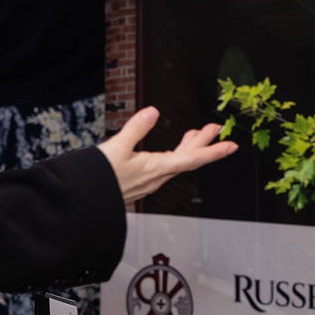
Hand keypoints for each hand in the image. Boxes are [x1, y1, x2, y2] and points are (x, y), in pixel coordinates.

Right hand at [99, 106, 237, 203]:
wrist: (82, 203)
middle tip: (216, 127)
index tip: (232, 146)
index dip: (214, 151)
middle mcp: (156, 177)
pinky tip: (171, 150)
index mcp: (155, 169)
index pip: (192, 159)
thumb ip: (136, 128)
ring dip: (188, 147)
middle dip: (203, 142)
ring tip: (196, 133)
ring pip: (176, 163)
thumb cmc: (98, 179)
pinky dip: (173, 155)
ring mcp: (149, 181)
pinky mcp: (140, 182)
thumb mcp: (116, 148)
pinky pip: (165, 167)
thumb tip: (153, 112)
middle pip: (188, 159)